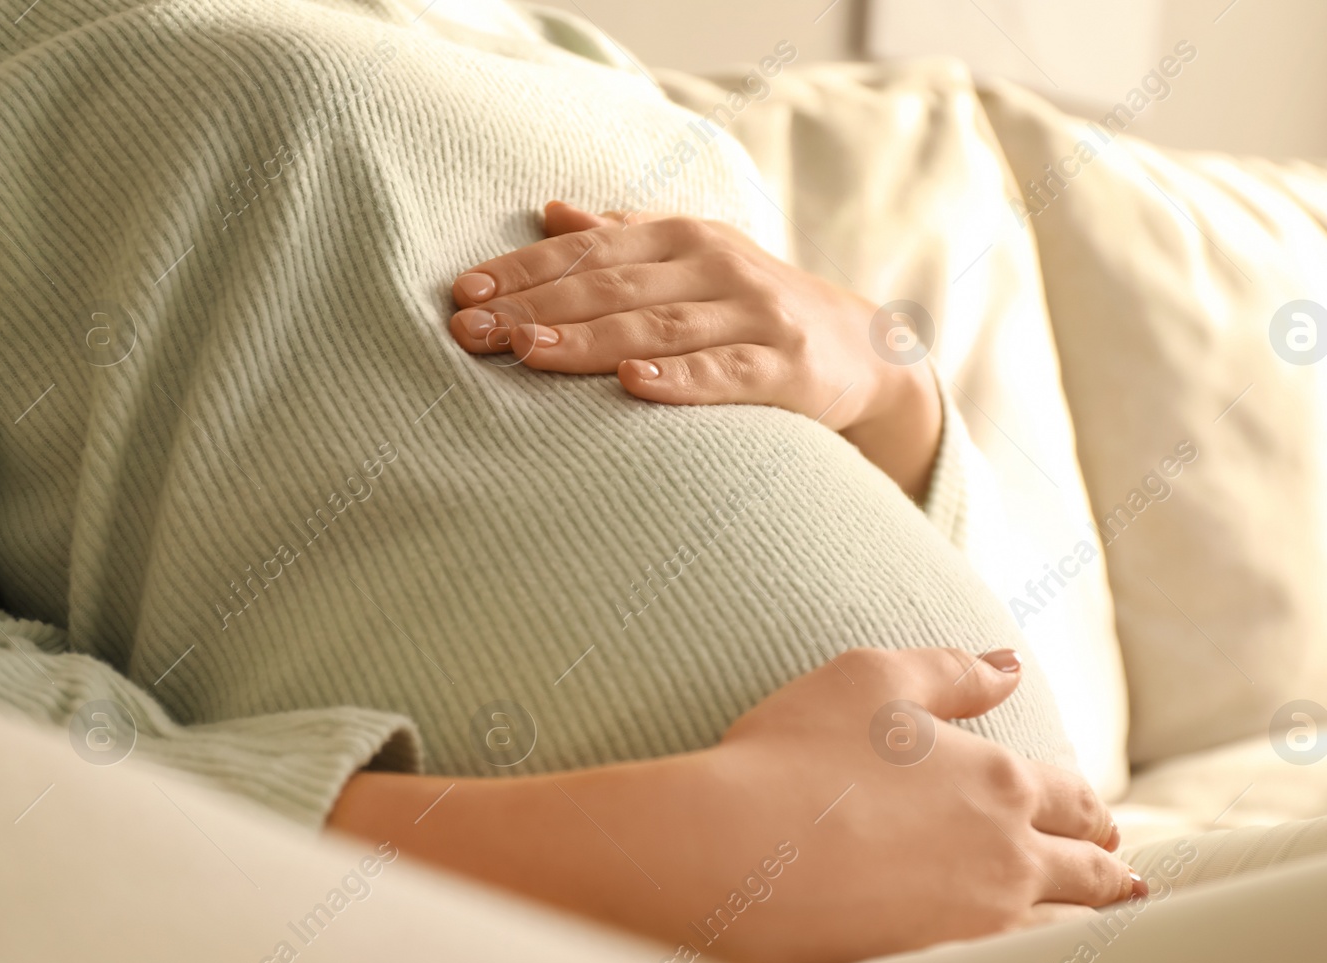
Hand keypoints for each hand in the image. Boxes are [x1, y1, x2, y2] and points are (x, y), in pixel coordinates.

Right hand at [329, 647, 1135, 962]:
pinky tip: (1043, 962)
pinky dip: (1052, 961)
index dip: (1085, 803)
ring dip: (1094, 917)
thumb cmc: (792, 755)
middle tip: (1123, 870)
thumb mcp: (869, 679)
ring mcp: (980, 920)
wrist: (733, 854)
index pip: (1066, 792)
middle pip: (1084, 862)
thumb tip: (1009, 666)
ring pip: (1068, 923)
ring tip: (1106, 918)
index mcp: (996, 778)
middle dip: (1106, 861)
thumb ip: (948, 671)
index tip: (1099, 815)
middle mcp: (1005, 853)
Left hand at [446, 202, 943, 499]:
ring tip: (528, 352)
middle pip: (612, 286)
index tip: (464, 292)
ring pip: (658, 327)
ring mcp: (754, 315)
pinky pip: (726, 373)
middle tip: (472, 331)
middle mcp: (717, 265)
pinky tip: (631, 386)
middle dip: (536, 307)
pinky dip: (679, 380)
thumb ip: (625, 236)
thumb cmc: (754, 307)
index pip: (590, 249)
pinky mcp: (786, 368)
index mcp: (684, 237)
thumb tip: (549, 211)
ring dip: (587, 341)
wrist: (862, 350)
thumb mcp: (695, 261)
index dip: (525, 269)